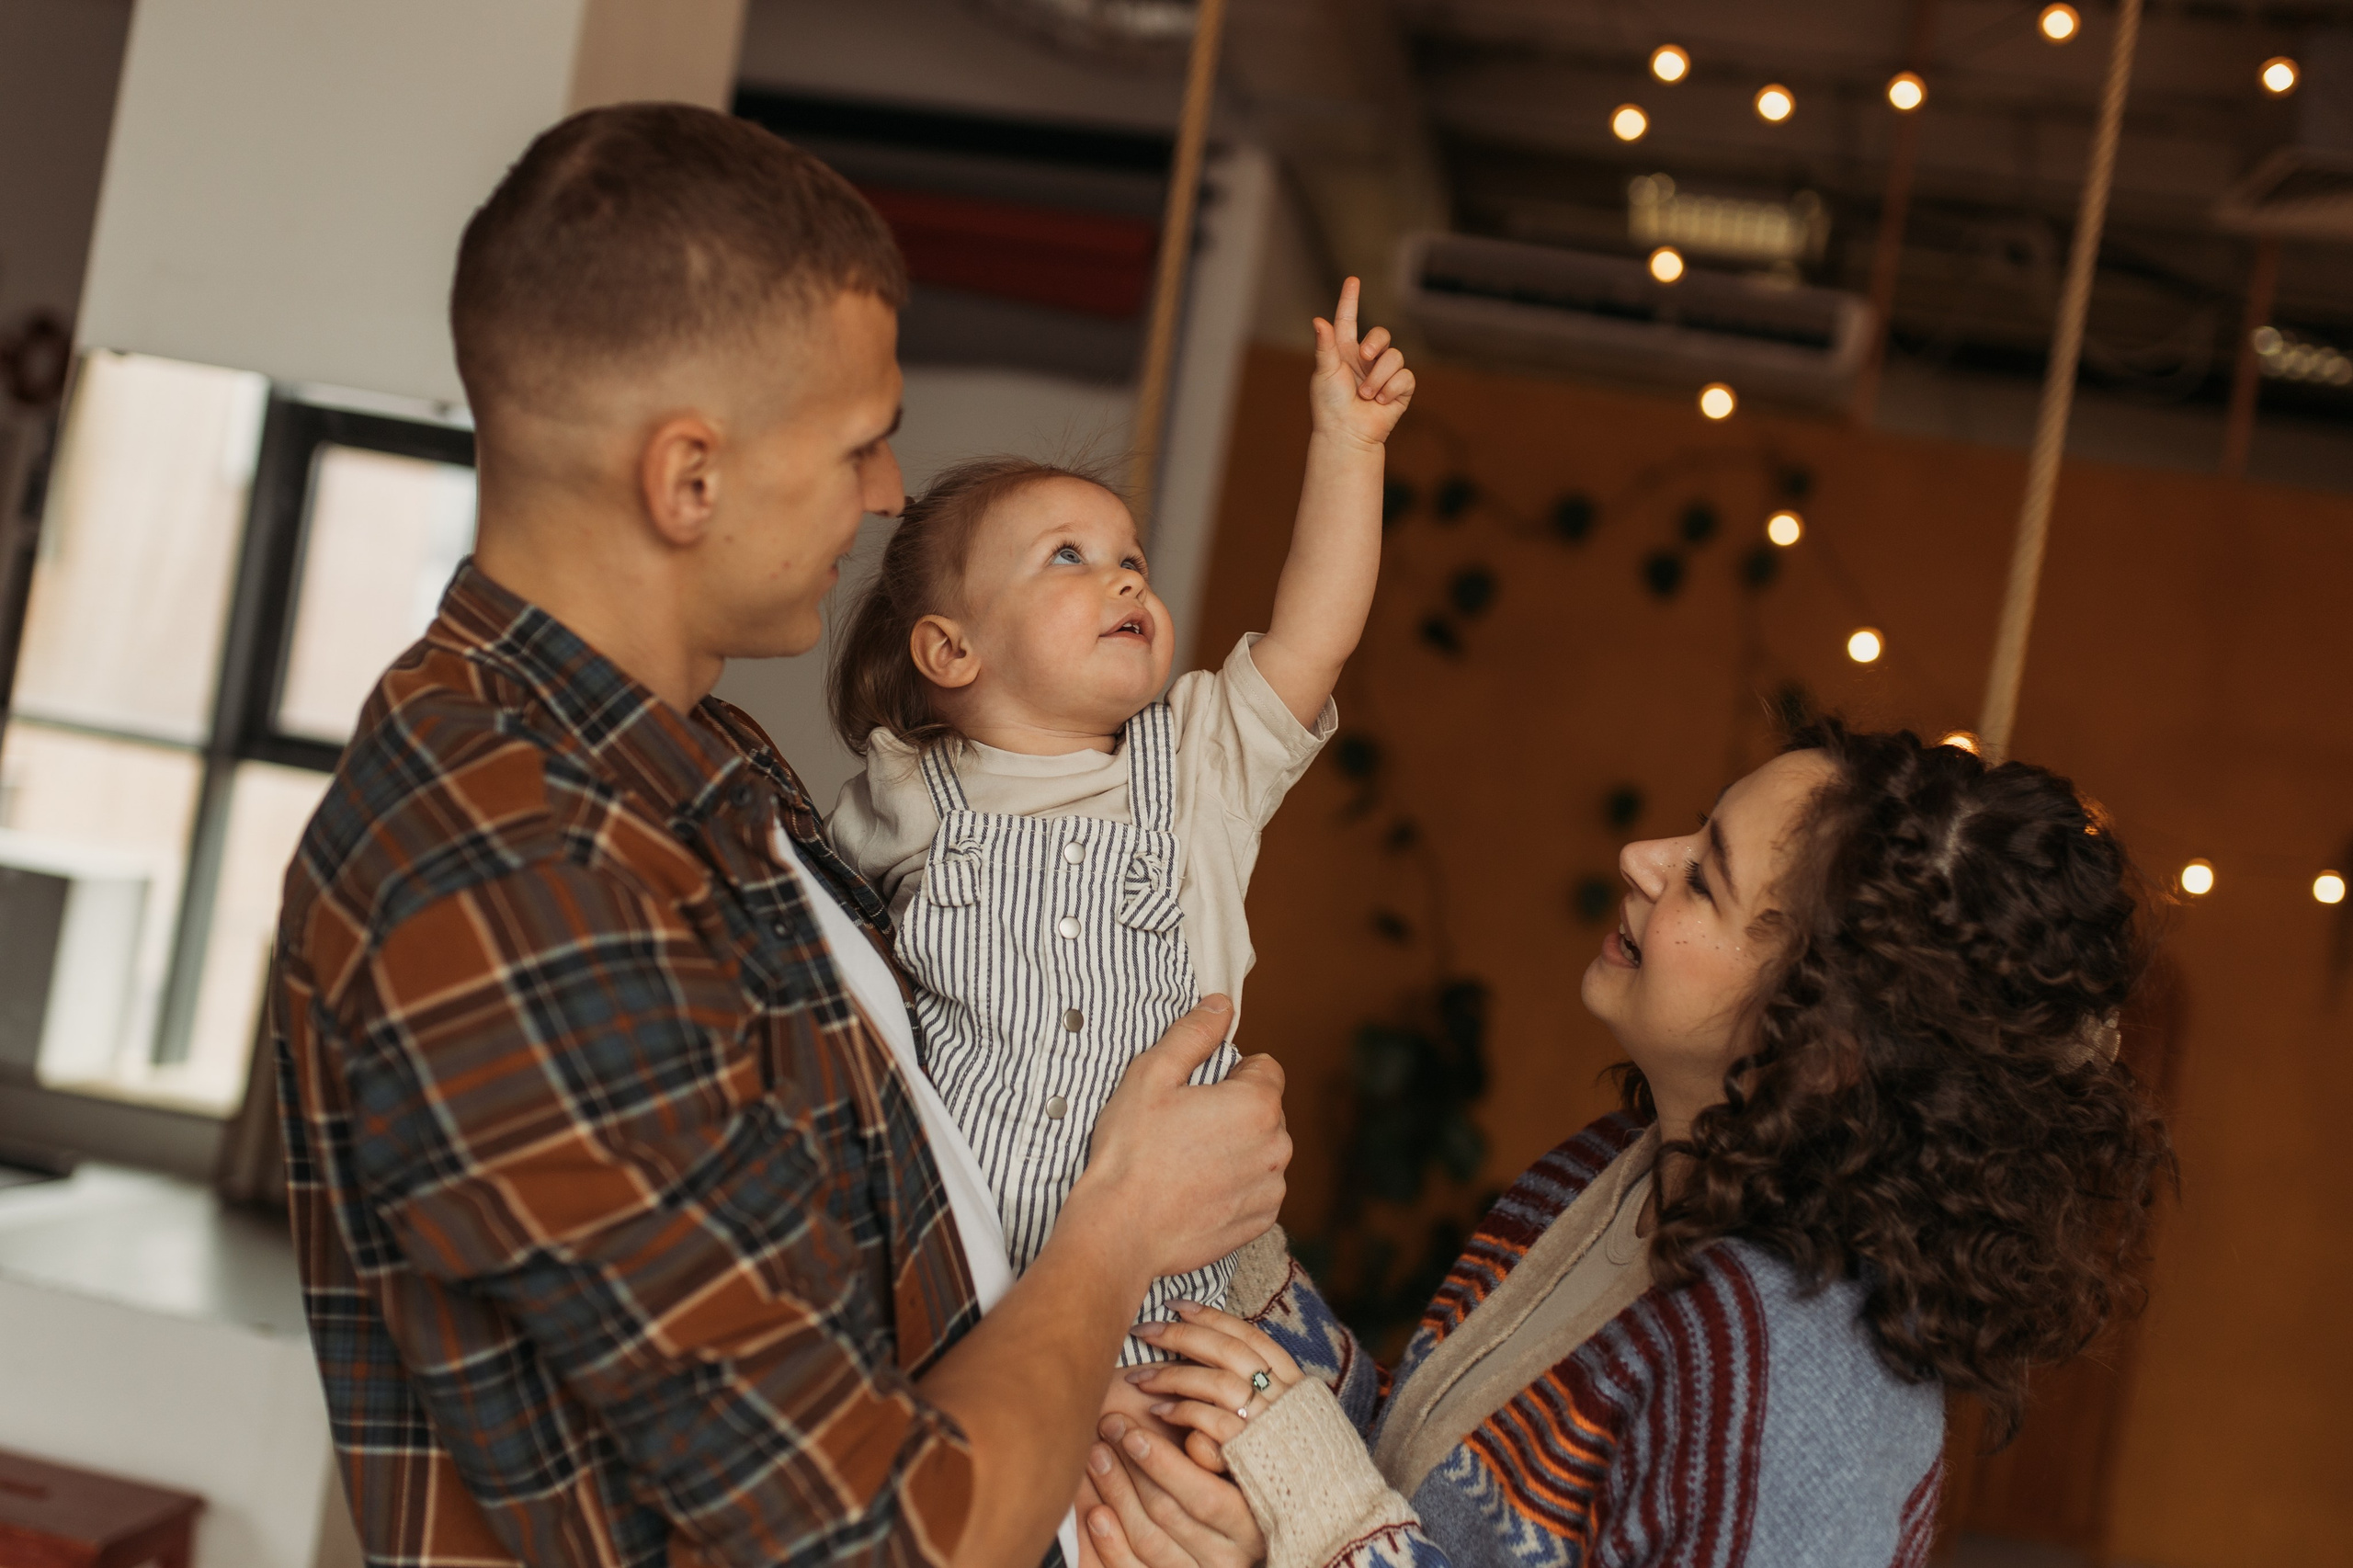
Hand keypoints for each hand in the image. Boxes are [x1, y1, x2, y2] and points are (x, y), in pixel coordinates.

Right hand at [1067, 996, 1290, 1285]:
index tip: (1197, 1092)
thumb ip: (1194, 1033)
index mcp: (1258, 1105)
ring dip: (1235, 1150)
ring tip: (1186, 1162)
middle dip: (1233, 1112)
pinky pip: (1255, 1189)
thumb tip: (1221, 1004)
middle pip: (1264, 1111)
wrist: (1120, 1230)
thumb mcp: (1152, 1074)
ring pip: (1261, 1151)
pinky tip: (1195, 1190)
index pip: (1265, 1068)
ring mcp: (1270, 1188)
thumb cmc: (1132, 1152)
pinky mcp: (1259, 1222)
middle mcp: (1277, 1147)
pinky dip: (1233, 1187)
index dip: (1230, 1073)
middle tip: (1183, 1128)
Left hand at [1085, 1413, 1266, 1567]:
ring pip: (1147, 1540)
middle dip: (1131, 1469)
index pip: (1204, 1498)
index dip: (1165, 1465)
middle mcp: (1228, 1561)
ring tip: (1096, 1457)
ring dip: (1115, 1495)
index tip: (1133, 1434)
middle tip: (1107, 1430)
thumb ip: (1218, 1454)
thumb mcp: (1233, 1468)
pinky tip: (1094, 1513)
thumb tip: (1194, 1438)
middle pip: (1167, 1515)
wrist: (1215, 1539)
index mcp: (1251, 1527)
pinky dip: (1108, 1544)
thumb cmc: (1223, 1483)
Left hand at [1125, 1301, 1307, 1471]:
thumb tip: (1222, 1370)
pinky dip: (1183, 1411)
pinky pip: (1214, 1422)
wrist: (1331, 1515)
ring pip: (1218, 1382)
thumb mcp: (1291, 1424)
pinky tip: (1157, 1410)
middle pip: (1229, 1352)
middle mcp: (1286, 1398)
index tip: (1177, 1305)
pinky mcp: (1255, 1453)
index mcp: (1296, 1384)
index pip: (1250, 1336)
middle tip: (1144, 1329)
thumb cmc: (1301, 1470)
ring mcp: (1271, 1425)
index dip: (1212, 1317)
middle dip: (1183, 1335)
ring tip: (1140, 1377)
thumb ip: (1263, 1398)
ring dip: (1174, 1375)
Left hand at [1308, 277, 1413, 448]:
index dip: (1350, 300)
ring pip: (1395, 357)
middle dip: (1375, 342)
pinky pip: (1405, 376)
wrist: (1347, 434)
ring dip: (1378, 377)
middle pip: (1382, 334)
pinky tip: (1381, 402)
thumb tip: (1318, 319)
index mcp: (1344, 352)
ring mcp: (1384, 374)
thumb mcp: (1324, 373)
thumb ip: (1325, 346)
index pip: (1348, 320)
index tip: (1352, 280)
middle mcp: (1366, 360)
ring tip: (1366, 395)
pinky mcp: (1400, 389)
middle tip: (1364, 356)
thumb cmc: (1329, 406)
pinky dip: (1391, 389)